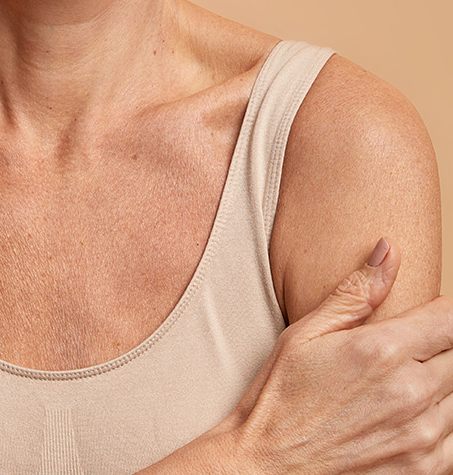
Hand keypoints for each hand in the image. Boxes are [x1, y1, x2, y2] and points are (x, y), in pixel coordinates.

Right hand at [227, 240, 452, 473]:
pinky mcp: (425, 471)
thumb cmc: (281, 398)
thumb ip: (355, 293)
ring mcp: (423, 437)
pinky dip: (444, 423)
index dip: (443, 312)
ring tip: (406, 383)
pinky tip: (413, 417)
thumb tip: (389, 250)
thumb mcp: (305, 334)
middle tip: (409, 350)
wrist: (267, 469)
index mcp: (382, 350)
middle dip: (440, 346)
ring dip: (443, 385)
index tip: (428, 315)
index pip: (449, 318)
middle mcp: (411, 392)